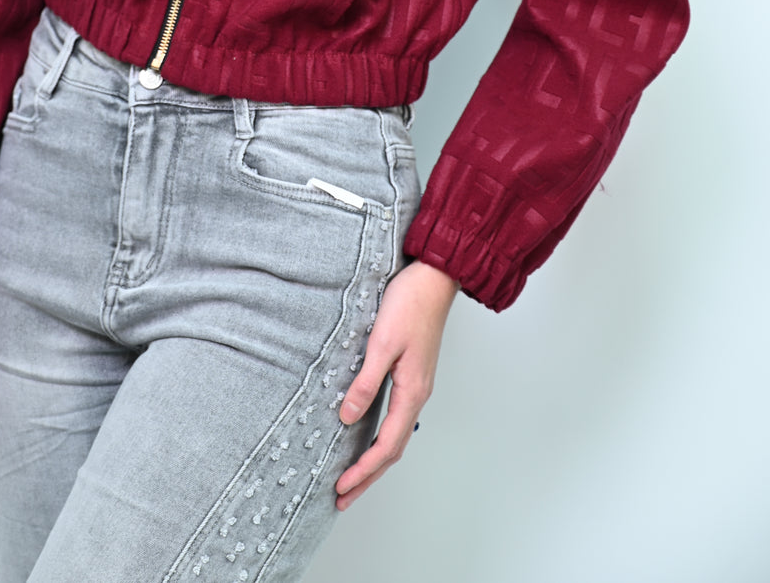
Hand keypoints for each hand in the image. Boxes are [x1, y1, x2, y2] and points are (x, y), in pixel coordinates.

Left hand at [334, 259, 456, 507]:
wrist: (433, 277)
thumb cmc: (409, 304)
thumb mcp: (381, 343)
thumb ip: (365, 381)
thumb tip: (347, 417)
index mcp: (411, 391)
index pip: (386, 446)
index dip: (363, 470)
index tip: (341, 487)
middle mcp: (416, 394)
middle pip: (392, 449)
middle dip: (368, 476)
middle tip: (343, 497)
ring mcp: (415, 385)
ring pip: (395, 434)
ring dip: (374, 460)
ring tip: (352, 476)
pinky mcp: (411, 374)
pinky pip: (395, 417)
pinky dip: (380, 436)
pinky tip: (366, 434)